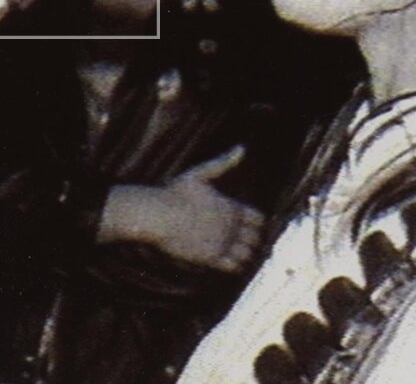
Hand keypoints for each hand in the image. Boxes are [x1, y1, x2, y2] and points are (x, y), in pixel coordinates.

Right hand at [98, 146, 263, 272]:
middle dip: (251, 239)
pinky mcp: (211, 259)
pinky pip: (234, 267)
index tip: (246, 223)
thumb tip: (242, 147)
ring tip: (234, 251)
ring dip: (244, 253)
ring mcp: (223, 243)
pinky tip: (225, 260)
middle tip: (242, 239)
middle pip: (256, 238)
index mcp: (232, 207)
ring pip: (247, 254)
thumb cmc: (175, 193)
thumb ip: (223, 163)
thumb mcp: (200, 173)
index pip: (259, 220)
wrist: (157, 216)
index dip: (255, 222)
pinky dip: (234, 265)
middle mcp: (232, 227)